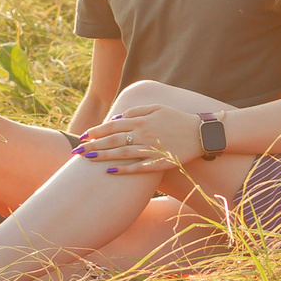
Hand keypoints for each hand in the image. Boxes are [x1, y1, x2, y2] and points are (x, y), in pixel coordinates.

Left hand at [75, 105, 200, 173]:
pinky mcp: (159, 161)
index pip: (114, 125)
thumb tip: (117, 116)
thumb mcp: (157, 108)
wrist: (202, 133)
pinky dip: (124, 169)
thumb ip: (137, 111)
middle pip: (114, 139)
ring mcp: (151, 148)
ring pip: (122, 152)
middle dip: (94, 145)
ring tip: (89, 159)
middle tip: (78, 150)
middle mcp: (144, 133)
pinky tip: (110, 172)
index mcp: (142, 120)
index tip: (84, 135)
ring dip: (104, 156)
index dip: (97, 130)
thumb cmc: (178, 119)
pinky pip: (138, 167)